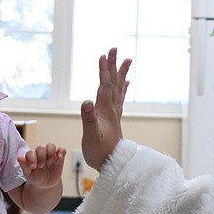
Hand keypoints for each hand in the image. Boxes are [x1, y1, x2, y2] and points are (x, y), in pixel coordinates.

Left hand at [17, 143, 65, 187]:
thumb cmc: (36, 178)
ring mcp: (50, 154)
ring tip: (49, 163)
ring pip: (51, 146)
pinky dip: (61, 151)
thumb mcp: (28, 174)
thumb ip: (24, 166)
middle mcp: (41, 153)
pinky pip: (62, 149)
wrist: (46, 185)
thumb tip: (19, 157)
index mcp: (32, 156)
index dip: (32, 158)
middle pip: (41, 148)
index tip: (33, 167)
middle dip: (41, 157)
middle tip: (41, 166)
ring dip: (50, 154)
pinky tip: (59, 156)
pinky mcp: (59, 157)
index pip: (31, 152)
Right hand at [80, 47, 130, 170]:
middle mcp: (112, 109)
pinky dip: (122, 88)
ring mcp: (114, 113)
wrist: (113, 164)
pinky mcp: (114, 118)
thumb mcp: (91, 136)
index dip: (104, 70)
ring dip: (120, 73)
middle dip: (113, 65)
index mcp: (105, 110)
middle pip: (113, 82)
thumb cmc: (100, 152)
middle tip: (114, 49)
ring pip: (118, 88)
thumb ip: (88, 119)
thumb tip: (86, 101)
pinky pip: (119, 97)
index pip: (105, 85)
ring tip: (127, 60)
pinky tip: (126, 83)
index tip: (104, 55)